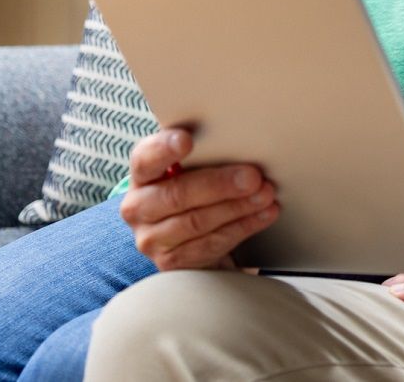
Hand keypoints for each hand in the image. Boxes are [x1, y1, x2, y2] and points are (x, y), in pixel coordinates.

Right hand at [119, 128, 279, 270]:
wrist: (184, 237)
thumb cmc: (192, 189)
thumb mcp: (189, 169)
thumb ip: (204, 155)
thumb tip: (241, 142)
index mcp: (142, 174)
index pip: (145, 159)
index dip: (164, 149)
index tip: (187, 140)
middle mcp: (138, 207)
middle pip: (177, 195)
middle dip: (220, 185)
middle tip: (253, 177)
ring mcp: (151, 238)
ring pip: (197, 222)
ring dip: (238, 208)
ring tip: (265, 195)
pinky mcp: (171, 262)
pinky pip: (210, 244)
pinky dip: (242, 227)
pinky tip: (262, 215)